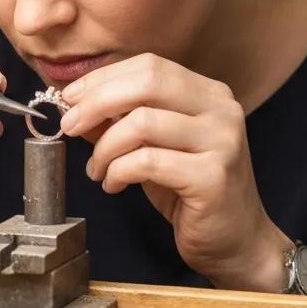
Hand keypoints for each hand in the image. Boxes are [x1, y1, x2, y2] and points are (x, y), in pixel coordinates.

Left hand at [59, 53, 291, 291]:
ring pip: (142, 122)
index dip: (103, 78)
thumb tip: (75, 103)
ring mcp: (222, 142)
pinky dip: (119, 172)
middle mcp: (221, 110)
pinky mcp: (213, 177)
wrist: (236, 242)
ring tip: (97, 170)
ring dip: (105, 147)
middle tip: (70, 126)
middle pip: (147, 83)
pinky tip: (114, 185)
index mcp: (209, 93)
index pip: (149, 65)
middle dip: (97, 102)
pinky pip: (148, 162)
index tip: (70, 97)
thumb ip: (121, 120)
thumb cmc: (191, 193)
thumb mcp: (153, 147)